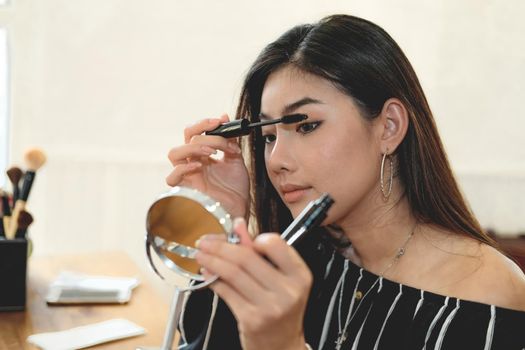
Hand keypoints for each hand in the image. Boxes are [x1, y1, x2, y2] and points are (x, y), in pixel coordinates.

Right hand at [166, 114, 249, 218]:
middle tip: (220, 135)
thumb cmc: (236, 189)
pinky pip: (172, 177)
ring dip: (194, 147)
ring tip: (213, 151)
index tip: (222, 120)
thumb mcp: (236, 160)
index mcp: (203, 155)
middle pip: (185, 138)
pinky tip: (201, 166)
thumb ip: (230, 141)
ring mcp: (188, 175)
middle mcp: (193, 162)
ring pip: (175, 153)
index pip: (195, 133)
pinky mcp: (185, 190)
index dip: (205, 124)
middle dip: (203, 132)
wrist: (240, 209)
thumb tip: (225, 117)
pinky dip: (184, 168)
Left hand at [196, 218, 312, 349]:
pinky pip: (226, 292)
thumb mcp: (280, 278)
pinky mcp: (251, 319)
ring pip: (233, 274)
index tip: (236, 236)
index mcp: (299, 275)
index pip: (275, 244)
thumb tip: (239, 225)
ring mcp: (270, 306)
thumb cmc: (281, 308)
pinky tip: (206, 273)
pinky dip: (213, 279)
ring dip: (212, 261)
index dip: (253, 237)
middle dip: (220, 246)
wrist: (282, 345)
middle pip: (246, 258)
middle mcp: (288, 290)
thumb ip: (259, 251)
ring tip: (201, 254)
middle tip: (204, 241)